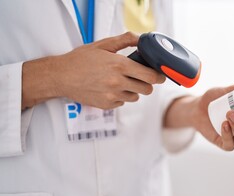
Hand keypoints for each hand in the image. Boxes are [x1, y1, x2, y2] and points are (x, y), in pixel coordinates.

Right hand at [22, 32, 164, 109]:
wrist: (61, 76)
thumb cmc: (80, 60)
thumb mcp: (103, 45)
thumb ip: (124, 40)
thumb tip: (140, 38)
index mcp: (119, 65)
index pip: (150, 76)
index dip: (158, 76)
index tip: (160, 75)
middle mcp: (118, 82)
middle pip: (147, 89)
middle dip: (147, 83)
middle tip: (140, 77)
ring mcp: (112, 96)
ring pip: (135, 96)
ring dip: (132, 90)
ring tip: (120, 82)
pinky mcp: (107, 105)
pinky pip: (122, 103)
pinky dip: (120, 97)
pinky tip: (109, 88)